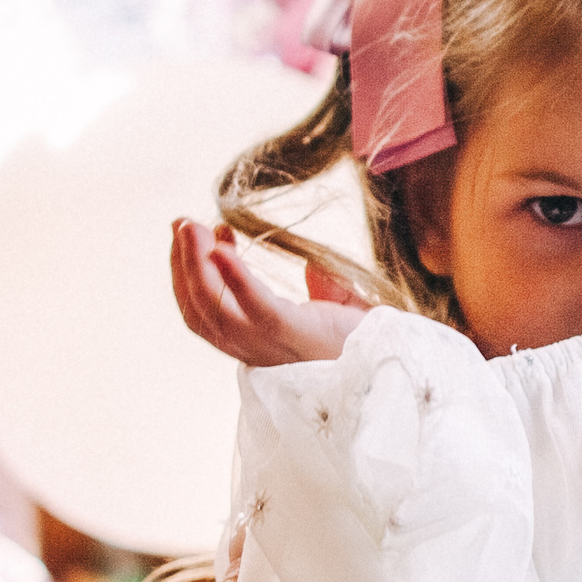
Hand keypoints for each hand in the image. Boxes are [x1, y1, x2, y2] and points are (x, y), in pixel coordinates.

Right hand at [171, 219, 369, 366]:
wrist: (400, 357)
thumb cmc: (369, 338)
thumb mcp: (339, 309)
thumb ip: (322, 290)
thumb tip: (313, 267)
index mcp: (261, 344)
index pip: (207, 314)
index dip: (190, 276)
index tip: (198, 236)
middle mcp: (258, 351)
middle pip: (201, 312)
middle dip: (183, 265)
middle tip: (182, 224)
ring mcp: (274, 346)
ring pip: (215, 310)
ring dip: (196, 265)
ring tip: (191, 227)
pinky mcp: (295, 334)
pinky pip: (255, 307)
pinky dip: (234, 278)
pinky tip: (223, 247)